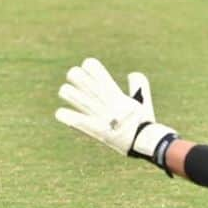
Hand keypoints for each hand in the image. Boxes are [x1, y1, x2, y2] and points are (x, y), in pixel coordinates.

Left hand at [56, 58, 177, 167]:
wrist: (143, 142)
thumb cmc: (143, 122)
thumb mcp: (143, 100)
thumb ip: (139, 84)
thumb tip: (132, 73)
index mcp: (112, 89)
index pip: (91, 65)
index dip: (88, 67)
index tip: (91, 74)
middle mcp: (100, 97)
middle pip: (75, 75)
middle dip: (74, 77)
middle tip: (78, 86)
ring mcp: (94, 111)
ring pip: (66, 92)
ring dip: (67, 93)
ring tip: (71, 98)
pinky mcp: (89, 126)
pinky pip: (68, 116)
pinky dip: (64, 115)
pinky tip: (66, 115)